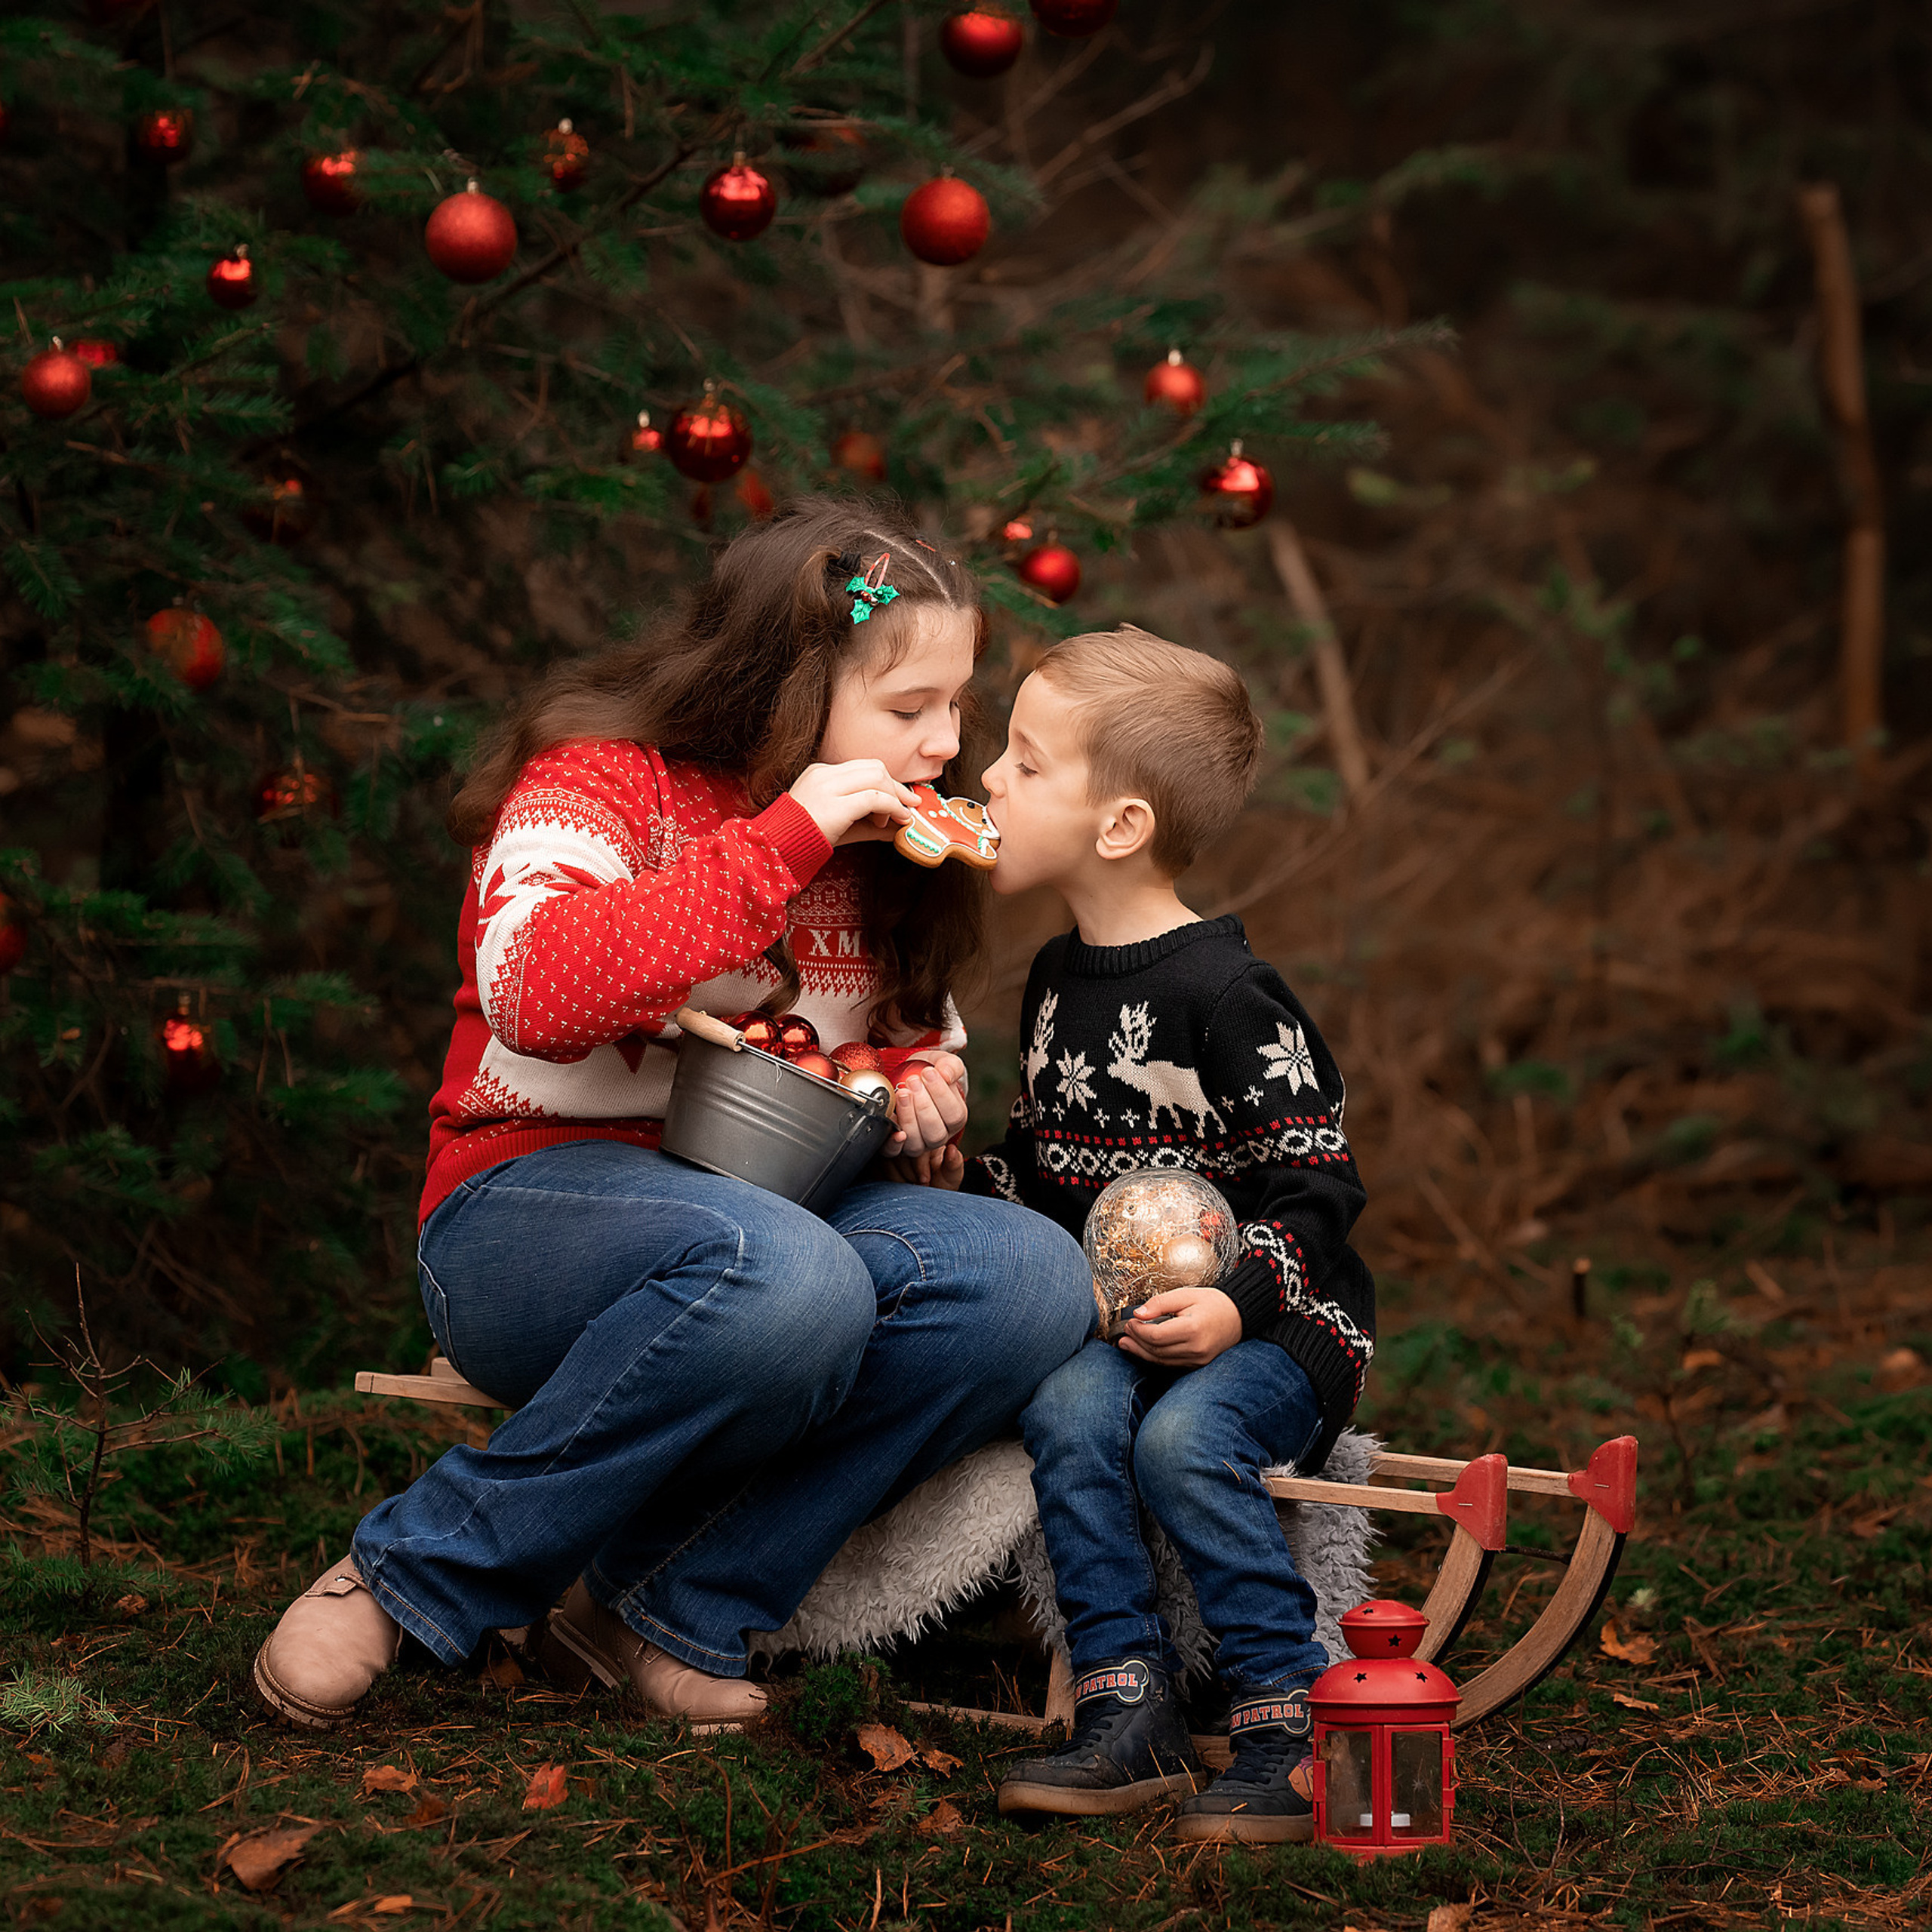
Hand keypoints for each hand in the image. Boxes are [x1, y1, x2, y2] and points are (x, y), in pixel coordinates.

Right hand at [789, 760, 915, 846]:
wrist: (777, 849)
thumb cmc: (805, 839)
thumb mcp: (842, 826)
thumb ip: (870, 824)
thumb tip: (900, 829)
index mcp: (821, 773)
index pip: (863, 768)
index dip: (887, 782)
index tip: (901, 798)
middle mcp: (825, 774)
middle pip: (874, 767)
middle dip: (897, 786)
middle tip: (909, 804)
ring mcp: (828, 787)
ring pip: (877, 777)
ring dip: (894, 797)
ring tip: (898, 817)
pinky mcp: (835, 804)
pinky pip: (875, 797)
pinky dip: (893, 807)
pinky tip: (897, 819)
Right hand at [881, 1145, 964, 1188]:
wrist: (924, 1200)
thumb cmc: (938, 1185)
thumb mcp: (951, 1177)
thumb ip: (954, 1164)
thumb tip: (952, 1151)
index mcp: (926, 1139)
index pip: (916, 1145)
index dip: (919, 1165)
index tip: (925, 1180)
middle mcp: (906, 1140)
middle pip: (898, 1152)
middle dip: (908, 1174)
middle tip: (918, 1185)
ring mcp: (890, 1149)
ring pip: (885, 1161)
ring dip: (898, 1179)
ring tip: (910, 1186)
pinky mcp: (876, 1160)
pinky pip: (875, 1169)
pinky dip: (887, 1181)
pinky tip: (898, 1186)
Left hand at [887, 1053, 967, 1157]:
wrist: (903, 1076)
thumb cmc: (925, 1072)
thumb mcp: (941, 1063)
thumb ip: (950, 1066)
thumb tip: (946, 1074)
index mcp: (954, 1118)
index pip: (954, 1115)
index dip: (941, 1094)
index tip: (928, 1073)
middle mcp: (938, 1135)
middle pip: (936, 1132)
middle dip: (923, 1105)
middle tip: (912, 1082)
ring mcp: (917, 1142)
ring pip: (916, 1141)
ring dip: (908, 1117)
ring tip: (902, 1093)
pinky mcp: (895, 1145)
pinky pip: (894, 1151)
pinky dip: (893, 1141)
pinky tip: (893, 1124)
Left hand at [1116, 1286, 1242, 1368]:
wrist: (1238, 1316)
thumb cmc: (1213, 1303)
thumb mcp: (1186, 1294)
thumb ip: (1160, 1303)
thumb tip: (1138, 1313)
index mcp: (1193, 1329)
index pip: (1156, 1336)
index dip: (1138, 1331)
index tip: (1130, 1322)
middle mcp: (1196, 1348)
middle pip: (1156, 1350)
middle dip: (1136, 1342)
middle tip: (1124, 1333)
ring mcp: (1198, 1359)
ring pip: (1162, 1361)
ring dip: (1142, 1353)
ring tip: (1127, 1344)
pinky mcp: (1198, 1364)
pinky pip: (1171, 1364)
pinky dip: (1155, 1358)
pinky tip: (1145, 1350)